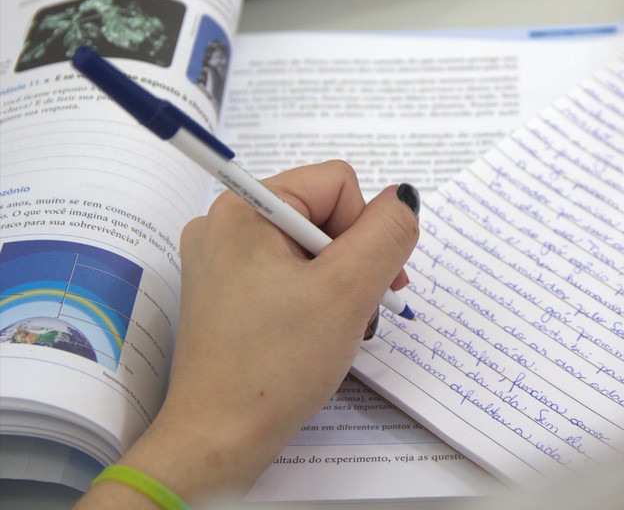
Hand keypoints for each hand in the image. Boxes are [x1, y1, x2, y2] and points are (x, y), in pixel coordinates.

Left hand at [75, 161, 419, 507]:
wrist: (219, 439)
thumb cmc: (273, 367)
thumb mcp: (348, 292)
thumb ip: (387, 234)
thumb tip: (404, 198)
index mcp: (245, 209)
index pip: (337, 184)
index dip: (365, 230)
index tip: (368, 281)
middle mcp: (226, 224)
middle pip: (324, 213)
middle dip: (354, 259)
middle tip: (361, 308)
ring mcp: (223, 260)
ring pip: (311, 246)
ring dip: (339, 282)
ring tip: (338, 326)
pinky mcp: (228, 292)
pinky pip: (288, 272)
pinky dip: (315, 297)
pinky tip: (317, 332)